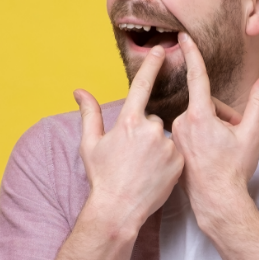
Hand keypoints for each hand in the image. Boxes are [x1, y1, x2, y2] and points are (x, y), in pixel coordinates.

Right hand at [73, 45, 183, 231]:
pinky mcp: (179, 160)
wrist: (119, 210)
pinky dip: (167, 158)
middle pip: (151, 119)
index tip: (161, 50)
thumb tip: (79, 91)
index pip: (142, 85)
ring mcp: (167, 145)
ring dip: (155, 145)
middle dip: (143, 132)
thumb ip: (89, 114)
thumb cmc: (102, 177)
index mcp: (128, 122)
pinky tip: (155, 173)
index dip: (152, 65)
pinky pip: (174, 150)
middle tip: (132, 156)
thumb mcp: (90, 144)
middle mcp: (150, 129)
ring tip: (143, 167)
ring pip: (163, 135)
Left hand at [171, 33, 258, 221]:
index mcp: (199, 115)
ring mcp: (176, 136)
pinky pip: (190, 132)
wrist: (216, 201)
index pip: (197, 77)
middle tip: (234, 136)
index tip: (182, 37)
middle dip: (223, 115)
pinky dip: (202, 138)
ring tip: (222, 149)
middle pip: (206, 104)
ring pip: (198, 119)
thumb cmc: (232, 170)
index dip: (192, 54)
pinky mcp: (174, 147)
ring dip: (213, 127)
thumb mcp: (250, 134)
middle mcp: (182, 123)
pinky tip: (210, 156)